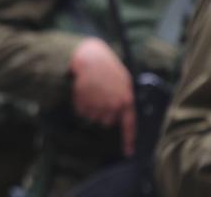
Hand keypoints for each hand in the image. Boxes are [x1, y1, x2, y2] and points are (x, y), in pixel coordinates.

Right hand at [69, 37, 135, 155]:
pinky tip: (83, 90)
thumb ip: (124, 98)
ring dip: (90, 107)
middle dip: (103, 112)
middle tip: (100, 96)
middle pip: (107, 121)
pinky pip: (82, 111)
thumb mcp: (123, 80)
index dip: (129, 140)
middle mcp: (113, 105)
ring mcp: (98, 105)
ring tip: (91, 91)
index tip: (128, 153)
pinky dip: (80, 103)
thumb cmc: (106, 66)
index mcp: (126, 100)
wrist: (89, 56)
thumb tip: (122, 113)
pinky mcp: (84, 102)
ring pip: (93, 117)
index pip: (130, 125)